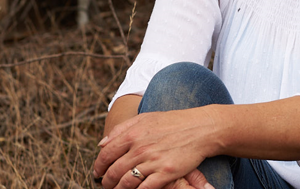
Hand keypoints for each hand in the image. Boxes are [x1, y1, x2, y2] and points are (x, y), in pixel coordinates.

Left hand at [93, 107, 219, 188]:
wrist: (201, 128)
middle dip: (106, 182)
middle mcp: (140, 148)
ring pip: (126, 183)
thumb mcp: (146, 118)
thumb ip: (122, 129)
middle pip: (114, 172)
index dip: (98, 166)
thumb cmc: (174, 122)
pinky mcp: (166, 173)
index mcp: (133, 134)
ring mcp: (153, 162)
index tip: (98, 172)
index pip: (106, 154)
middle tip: (106, 185)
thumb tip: (101, 144)